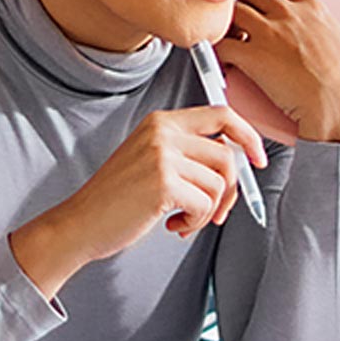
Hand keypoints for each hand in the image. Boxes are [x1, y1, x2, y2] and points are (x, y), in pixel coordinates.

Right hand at [9, 106, 267, 299]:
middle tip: (213, 213)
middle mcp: (163, 132)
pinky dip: (195, 221)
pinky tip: (172, 225)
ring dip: (207, 211)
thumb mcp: (151, 160)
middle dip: (229, 190)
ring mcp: (162, 156)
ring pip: (219, 183)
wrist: (81, 223)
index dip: (248, 136)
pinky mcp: (163, 183)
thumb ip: (188, 153)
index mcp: (161, 122)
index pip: (221, 114)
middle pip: (228, 155)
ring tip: (182, 220)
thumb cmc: (117, 200)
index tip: (259, 160)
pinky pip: (205, 204)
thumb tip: (239, 161)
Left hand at [215, 0, 339, 141]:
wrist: (339, 108)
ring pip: (233, 12)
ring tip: (233, 40)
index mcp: (315, 9)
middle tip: (247, 19)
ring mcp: (268, 34)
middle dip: (245, 2)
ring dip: (229, 25)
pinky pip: (222, 45)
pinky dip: (218, 52)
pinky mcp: (252, 58)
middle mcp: (288, 15)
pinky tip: (223, 62)